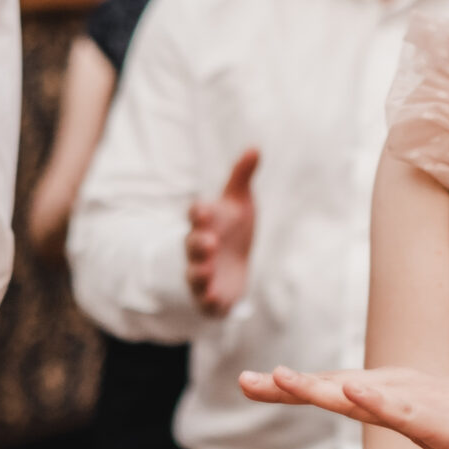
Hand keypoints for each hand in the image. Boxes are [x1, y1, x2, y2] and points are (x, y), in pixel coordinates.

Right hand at [186, 148, 257, 315]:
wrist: (230, 265)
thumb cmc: (231, 228)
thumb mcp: (237, 202)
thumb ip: (241, 177)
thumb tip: (255, 148)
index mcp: (205, 222)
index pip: (196, 213)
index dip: (199, 212)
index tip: (204, 210)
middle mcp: (199, 247)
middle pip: (192, 244)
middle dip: (198, 243)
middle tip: (209, 242)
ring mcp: (203, 272)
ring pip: (195, 273)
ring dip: (199, 273)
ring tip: (206, 271)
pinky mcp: (210, 295)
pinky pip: (205, 300)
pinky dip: (208, 300)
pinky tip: (215, 299)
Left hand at [241, 365, 448, 448]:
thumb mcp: (427, 426)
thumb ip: (396, 417)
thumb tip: (369, 412)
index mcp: (395, 391)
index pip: (333, 387)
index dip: (292, 386)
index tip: (251, 383)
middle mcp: (402, 388)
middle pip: (334, 385)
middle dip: (287, 384)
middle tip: (243, 381)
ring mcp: (422, 402)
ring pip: (360, 393)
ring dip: (320, 386)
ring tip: (281, 380)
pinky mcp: (443, 421)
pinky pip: (404, 412)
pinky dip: (376, 401)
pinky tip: (351, 395)